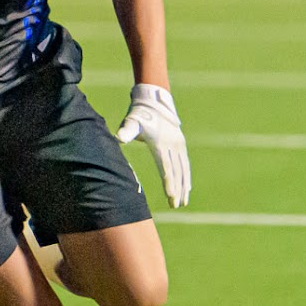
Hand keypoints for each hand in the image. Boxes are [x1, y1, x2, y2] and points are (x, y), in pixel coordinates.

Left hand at [117, 84, 190, 207]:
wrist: (154, 100)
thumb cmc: (139, 114)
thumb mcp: (131, 121)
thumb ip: (126, 131)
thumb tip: (118, 137)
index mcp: (161, 143)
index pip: (165, 167)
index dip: (168, 182)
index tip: (170, 196)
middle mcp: (173, 144)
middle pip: (176, 171)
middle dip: (177, 190)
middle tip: (177, 205)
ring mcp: (179, 144)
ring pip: (183, 169)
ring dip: (184, 186)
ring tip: (184, 202)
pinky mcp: (180, 144)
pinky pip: (185, 163)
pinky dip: (186, 176)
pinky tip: (187, 187)